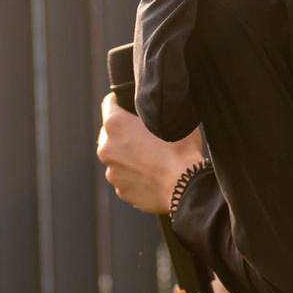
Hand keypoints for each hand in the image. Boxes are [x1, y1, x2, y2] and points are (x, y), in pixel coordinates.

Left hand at [96, 95, 204, 215]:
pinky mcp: (121, 190)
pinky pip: (125, 178)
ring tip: (151, 159)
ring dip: (128, 156)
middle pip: (110, 134)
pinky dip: (134, 175)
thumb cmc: (180, 150)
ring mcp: (112, 171)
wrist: (186, 187)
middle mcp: (107, 147)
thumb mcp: (171, 118)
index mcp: (115, 124)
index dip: (121, 102)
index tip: (130, 106)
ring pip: (117, 158)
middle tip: (145, 136)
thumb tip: (152, 108)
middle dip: (124, 133)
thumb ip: (153, 111)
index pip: (109, 103)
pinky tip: (151, 175)